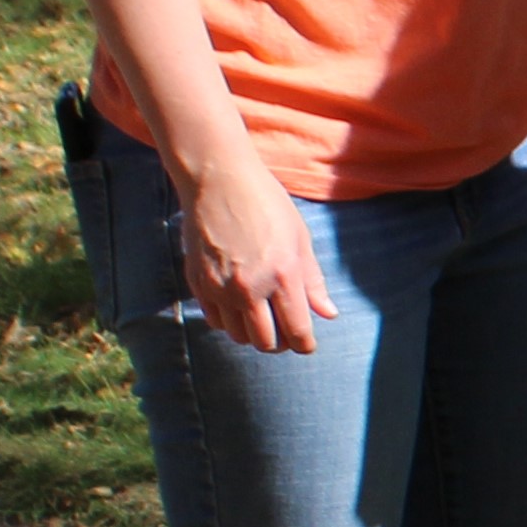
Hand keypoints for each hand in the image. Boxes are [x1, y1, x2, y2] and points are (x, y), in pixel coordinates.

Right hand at [174, 142, 338, 354]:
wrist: (218, 181)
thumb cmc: (267, 205)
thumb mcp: (300, 240)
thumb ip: (313, 281)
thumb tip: (328, 314)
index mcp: (283, 276)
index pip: (297, 331)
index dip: (305, 345)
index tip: (307, 345)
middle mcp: (250, 287)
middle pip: (266, 341)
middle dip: (281, 343)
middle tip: (286, 334)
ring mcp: (220, 287)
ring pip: (238, 335)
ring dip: (253, 334)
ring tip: (263, 320)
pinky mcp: (197, 283)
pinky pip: (215, 320)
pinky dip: (229, 322)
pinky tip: (239, 308)